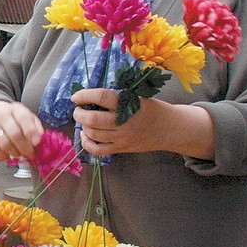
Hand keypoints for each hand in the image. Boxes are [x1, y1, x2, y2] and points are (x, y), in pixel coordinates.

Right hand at [0, 100, 43, 160]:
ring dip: (14, 153)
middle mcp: (2, 116)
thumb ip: (36, 128)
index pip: (24, 118)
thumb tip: (41, 141)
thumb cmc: (14, 118)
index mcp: (16, 110)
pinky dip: (2, 156)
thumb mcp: (27, 117)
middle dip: (25, 147)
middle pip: (14, 133)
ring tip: (19, 154)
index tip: (37, 143)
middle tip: (30, 154)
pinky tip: (7, 156)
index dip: (31, 131)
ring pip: (3, 143)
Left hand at [71, 88, 214, 159]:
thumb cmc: (151, 108)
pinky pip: (98, 150)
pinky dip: (87, 143)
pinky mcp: (121, 149)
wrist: (169, 128)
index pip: (102, 97)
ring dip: (82, 125)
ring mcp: (122, 138)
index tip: (76, 96)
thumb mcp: (138, 96)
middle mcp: (125, 122)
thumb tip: (90, 95)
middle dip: (79, 113)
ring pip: (93, 133)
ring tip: (83, 119)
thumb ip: (117, 97)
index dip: (85, 95)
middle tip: (78, 109)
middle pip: (93, 118)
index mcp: (129, 104)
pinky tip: (85, 135)